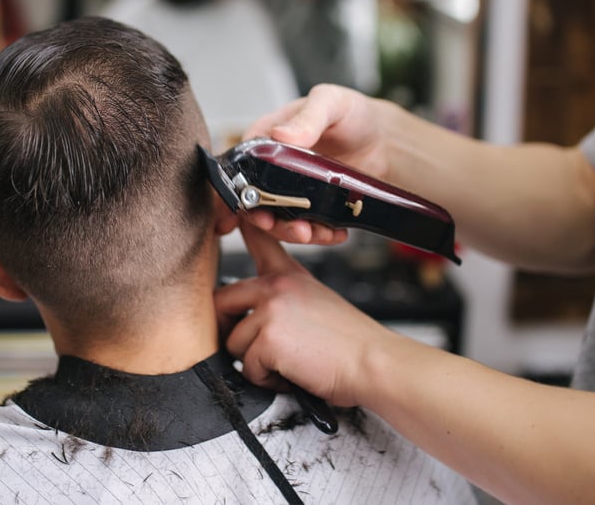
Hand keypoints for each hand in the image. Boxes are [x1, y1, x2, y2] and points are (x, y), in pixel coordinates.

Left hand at [215, 221, 393, 406]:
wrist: (373, 363)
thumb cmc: (350, 343)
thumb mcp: (316, 301)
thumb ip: (283, 299)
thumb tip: (250, 317)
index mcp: (288, 275)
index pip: (258, 238)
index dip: (242, 224)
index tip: (235, 214)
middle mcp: (275, 286)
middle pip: (221, 301)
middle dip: (230, 330)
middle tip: (255, 347)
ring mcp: (270, 310)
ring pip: (233, 343)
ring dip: (255, 362)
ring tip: (288, 363)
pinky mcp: (268, 339)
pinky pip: (247, 368)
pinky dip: (266, 380)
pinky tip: (292, 373)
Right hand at [242, 84, 390, 243]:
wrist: (383, 137)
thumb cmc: (352, 113)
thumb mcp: (330, 103)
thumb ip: (308, 117)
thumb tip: (281, 135)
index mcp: (267, 138)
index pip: (241, 167)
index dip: (239, 193)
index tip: (250, 212)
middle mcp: (274, 167)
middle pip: (257, 201)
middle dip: (271, 222)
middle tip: (294, 229)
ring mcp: (292, 189)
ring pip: (280, 218)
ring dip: (294, 232)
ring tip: (316, 234)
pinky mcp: (312, 205)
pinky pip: (307, 225)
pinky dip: (319, 234)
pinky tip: (336, 234)